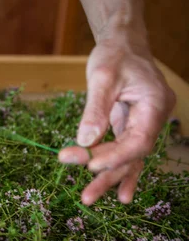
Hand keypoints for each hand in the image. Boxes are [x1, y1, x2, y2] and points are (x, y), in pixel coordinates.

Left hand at [58, 35, 175, 205]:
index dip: (114, 157)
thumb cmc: (115, 53)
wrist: (123, 42)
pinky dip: (114, 166)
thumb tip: (85, 142)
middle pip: (133, 155)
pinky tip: (112, 189)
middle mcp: (154, 117)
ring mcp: (144, 123)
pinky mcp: (131, 125)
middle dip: (108, 176)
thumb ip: (95, 110)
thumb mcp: (102, 77)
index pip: (137, 141)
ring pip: (128, 157)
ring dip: (108, 176)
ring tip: (88, 197)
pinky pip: (124, 150)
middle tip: (86, 197)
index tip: (87, 164)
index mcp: (155, 104)